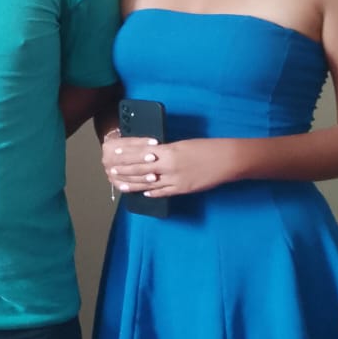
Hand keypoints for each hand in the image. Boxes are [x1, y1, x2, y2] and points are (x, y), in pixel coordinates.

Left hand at [105, 133, 237, 198]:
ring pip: (149, 183)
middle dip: (125, 171)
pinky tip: (144, 194)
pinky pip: (163, 192)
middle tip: (111, 172)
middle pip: (141, 169)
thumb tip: (154, 153)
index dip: (126, 155)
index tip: (115, 154)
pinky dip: (152, 193)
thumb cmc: (207, 148)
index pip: (141, 153)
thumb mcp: (183, 145)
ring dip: (134, 185)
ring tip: (121, 185)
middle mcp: (169, 166)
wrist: (226, 160)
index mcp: (168, 151)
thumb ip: (167, 150)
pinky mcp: (183, 189)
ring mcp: (175, 180)